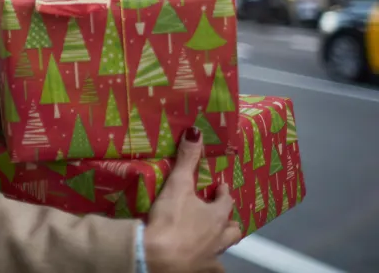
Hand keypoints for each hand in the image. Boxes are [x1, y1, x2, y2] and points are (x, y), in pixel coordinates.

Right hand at [143, 127, 241, 272]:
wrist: (159, 257)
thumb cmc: (171, 220)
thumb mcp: (176, 185)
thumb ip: (186, 160)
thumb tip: (196, 132)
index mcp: (216, 216)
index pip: (226, 201)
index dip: (223, 193)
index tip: (220, 187)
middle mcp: (219, 237)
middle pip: (233, 229)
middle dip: (229, 222)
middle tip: (222, 216)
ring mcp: (211, 256)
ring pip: (224, 249)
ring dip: (221, 243)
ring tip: (213, 239)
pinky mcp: (199, 270)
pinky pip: (210, 268)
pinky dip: (207, 264)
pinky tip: (200, 261)